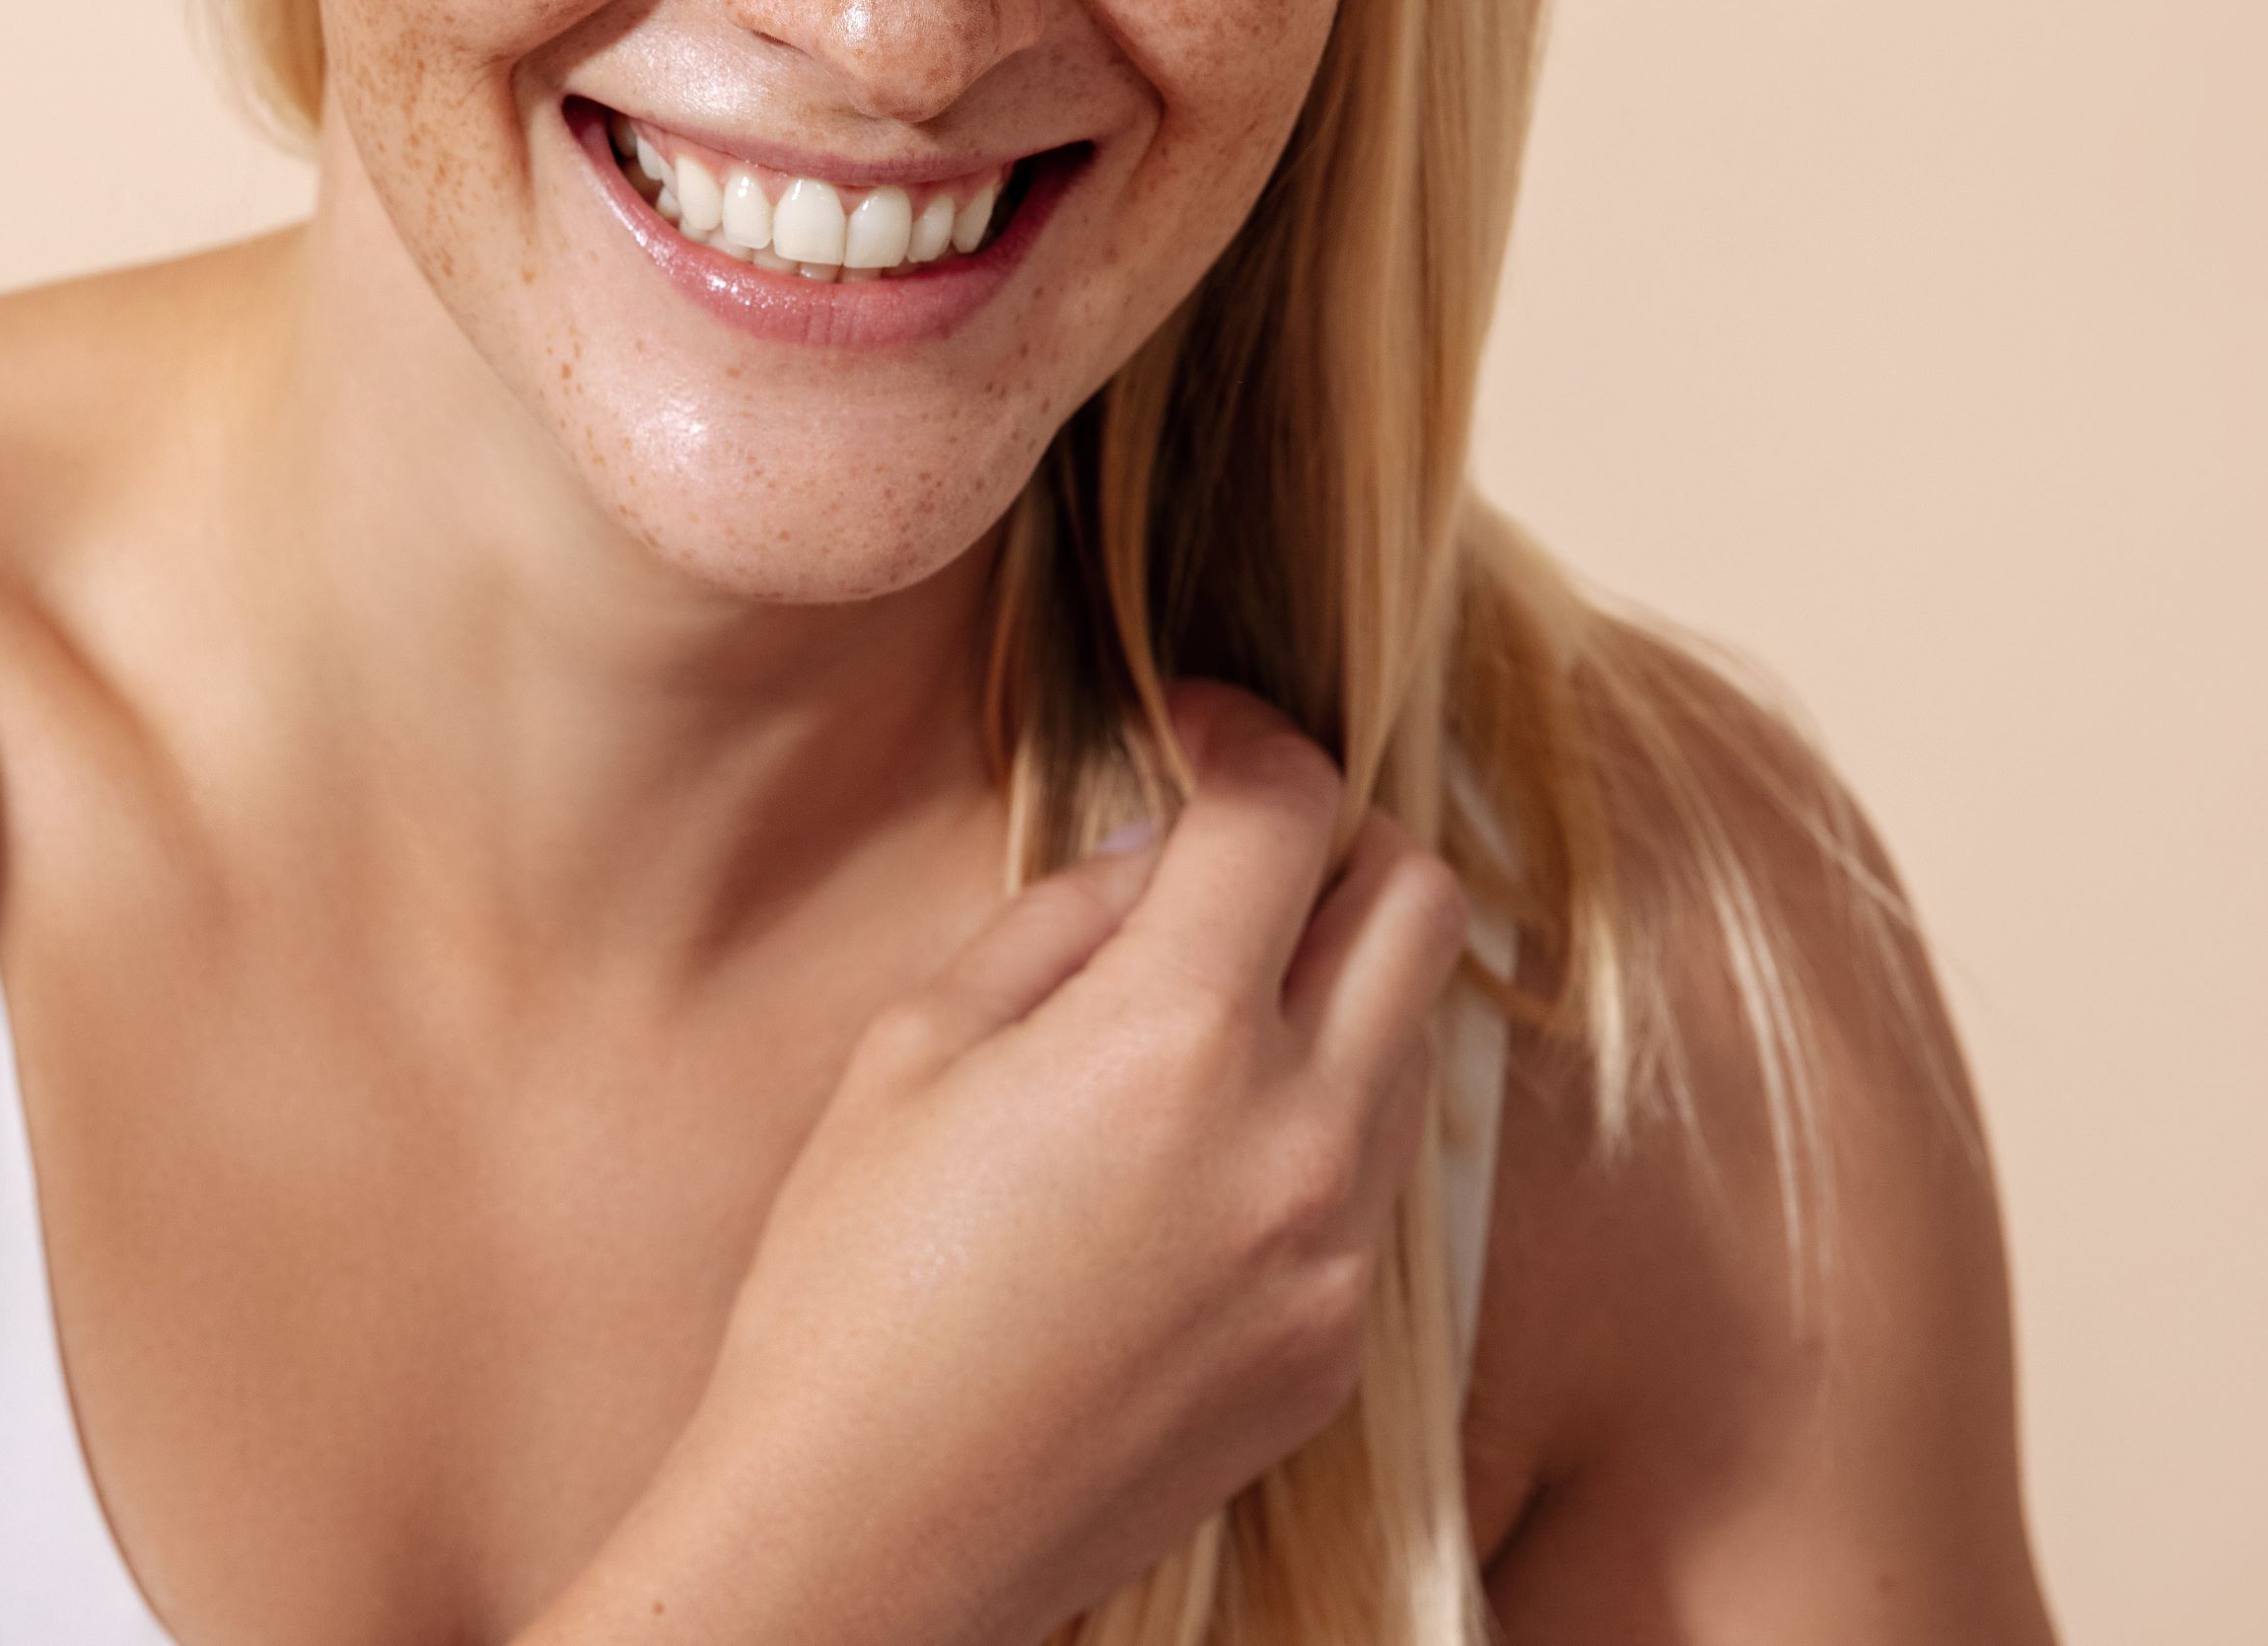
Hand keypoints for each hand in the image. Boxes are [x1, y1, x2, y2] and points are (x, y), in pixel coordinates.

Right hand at [543, 683, 1471, 1645]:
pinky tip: (1193, 1147)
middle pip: (1420, 903)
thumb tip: (1156, 860)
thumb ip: (1062, 924)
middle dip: (1339, 839)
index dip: (1246, 732)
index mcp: (1173, 1042)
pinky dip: (1314, 1115)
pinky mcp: (1332, 1352)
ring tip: (1202, 1002)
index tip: (1199, 728)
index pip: (1290, 812)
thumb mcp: (917, 1049)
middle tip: (1238, 847)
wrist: (869, 1540)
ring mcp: (1333, 1260)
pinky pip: (1373, 1178)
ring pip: (1413, 1040)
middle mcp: (1295, 1142)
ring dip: (1337, 980)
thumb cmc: (847, 1289)